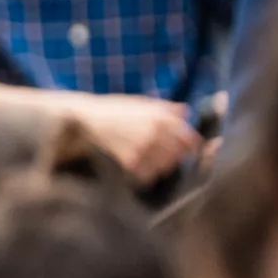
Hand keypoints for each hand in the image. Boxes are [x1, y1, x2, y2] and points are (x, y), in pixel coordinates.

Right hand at [66, 94, 202, 186]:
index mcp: (161, 117)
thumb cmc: (113, 109)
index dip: (192, 146)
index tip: (189, 151)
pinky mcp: (129, 161)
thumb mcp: (140, 102)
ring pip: (164, 167)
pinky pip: (146, 175)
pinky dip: (145, 175)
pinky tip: (137, 169)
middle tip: (166, 157)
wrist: (86, 119)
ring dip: (160, 167)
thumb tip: (186, 111)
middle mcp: (155, 132)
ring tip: (151, 163)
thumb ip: (165, 108)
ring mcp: (143, 147)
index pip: (189, 138)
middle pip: (178, 155)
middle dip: (175, 158)